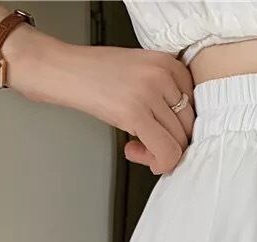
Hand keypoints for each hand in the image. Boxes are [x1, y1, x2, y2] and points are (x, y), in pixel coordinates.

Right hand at [10, 32, 194, 174]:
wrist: (62, 68)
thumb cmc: (98, 73)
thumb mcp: (141, 73)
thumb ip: (165, 95)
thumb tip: (182, 135)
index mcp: (169, 63)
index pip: (195, 109)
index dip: (178, 128)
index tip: (159, 131)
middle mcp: (163, 75)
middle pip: (188, 128)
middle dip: (169, 144)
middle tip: (145, 144)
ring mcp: (150, 93)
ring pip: (179, 143)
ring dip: (158, 154)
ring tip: (136, 147)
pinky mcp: (135, 112)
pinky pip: (166, 152)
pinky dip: (157, 163)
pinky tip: (133, 151)